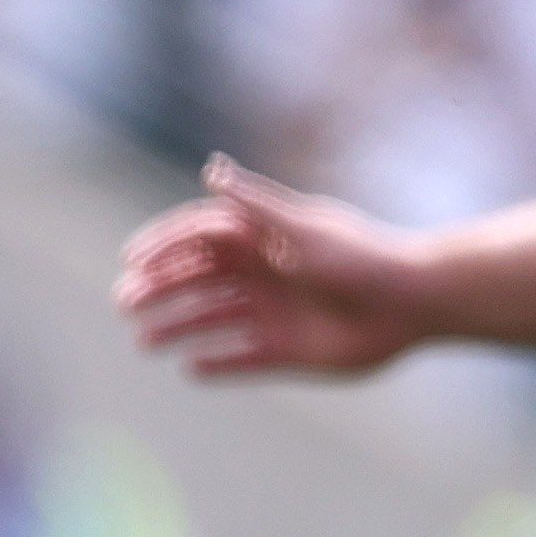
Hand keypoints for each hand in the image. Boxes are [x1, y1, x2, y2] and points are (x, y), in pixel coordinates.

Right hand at [116, 158, 429, 376]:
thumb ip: (254, 204)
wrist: (410, 304)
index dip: (162, 246)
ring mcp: (271, 312)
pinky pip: (239, 358)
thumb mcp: (301, 227)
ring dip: (174, 327)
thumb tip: (211, 169)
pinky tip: (190, 367)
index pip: (198, 237)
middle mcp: (261, 273)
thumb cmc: (359, 257)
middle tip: (124, 303)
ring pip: (209, 319)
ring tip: (144, 342)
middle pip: (195, 278)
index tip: (130, 261)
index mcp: (263, 238)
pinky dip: (214, 363)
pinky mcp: (285, 350)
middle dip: (157, 288)